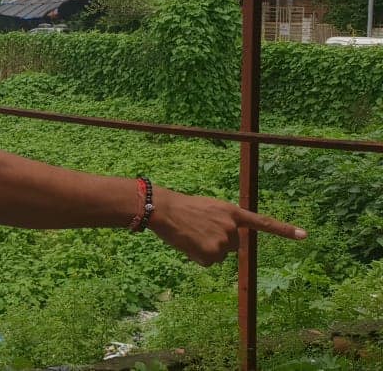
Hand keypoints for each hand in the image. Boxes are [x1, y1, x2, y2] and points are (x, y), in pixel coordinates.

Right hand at [149, 189, 306, 265]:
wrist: (164, 209)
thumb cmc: (182, 208)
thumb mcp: (209, 209)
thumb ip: (223, 222)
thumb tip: (223, 245)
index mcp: (233, 212)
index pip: (263, 223)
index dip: (284, 230)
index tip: (304, 235)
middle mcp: (233, 227)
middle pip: (233, 245)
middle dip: (219, 243)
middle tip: (199, 232)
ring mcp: (224, 240)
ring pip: (219, 255)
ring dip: (206, 250)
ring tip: (190, 236)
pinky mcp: (212, 253)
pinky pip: (208, 261)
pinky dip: (197, 256)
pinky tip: (188, 243)